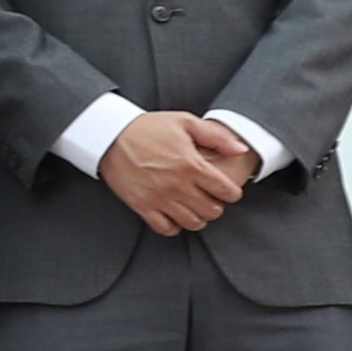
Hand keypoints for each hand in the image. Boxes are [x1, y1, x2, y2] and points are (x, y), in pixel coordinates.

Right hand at [100, 111, 255, 238]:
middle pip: (212, 211)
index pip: (226, 192)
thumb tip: (241, 149)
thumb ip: (217, 136)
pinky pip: (166, 228)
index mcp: (192, 165)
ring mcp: (160, 198)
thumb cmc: (148, 127)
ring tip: (193, 207)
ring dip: (198, 217)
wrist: (110, 135)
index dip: (231, 193)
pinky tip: (174, 214)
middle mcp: (178, 185)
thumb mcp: (185, 122)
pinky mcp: (143, 206)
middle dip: (216, 206)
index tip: (226, 189)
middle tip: (210, 198)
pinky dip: (174, 226)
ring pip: (192, 223)